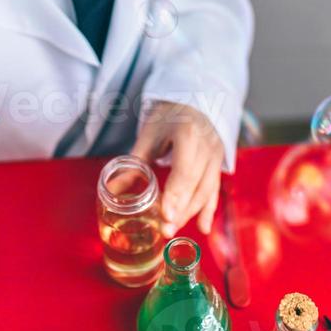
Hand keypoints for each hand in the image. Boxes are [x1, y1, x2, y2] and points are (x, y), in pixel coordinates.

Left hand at [131, 100, 224, 236]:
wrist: (193, 99)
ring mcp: (216, 156)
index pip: (184, 170)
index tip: (165, 214)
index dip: (175, 194)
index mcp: (188, 134)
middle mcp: (207, 147)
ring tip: (172, 230)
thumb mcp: (150, 134)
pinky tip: (203, 228)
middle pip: (195, 185)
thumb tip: (112, 189)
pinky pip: (214, 189)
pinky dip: (209, 210)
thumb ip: (134, 163)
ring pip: (206, 191)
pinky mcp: (218, 163)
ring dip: (190, 214)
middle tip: (165, 230)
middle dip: (180, 210)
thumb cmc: (168, 115)